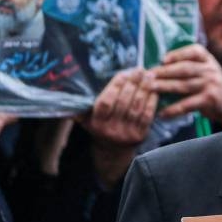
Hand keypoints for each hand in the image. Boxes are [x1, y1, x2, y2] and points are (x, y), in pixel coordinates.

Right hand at [76, 69, 157, 184]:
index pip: (105, 102)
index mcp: (96, 123)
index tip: (123, 73)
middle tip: (139, 70)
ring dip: (144, 90)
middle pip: (123, 103)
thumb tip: (67, 86)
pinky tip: (154, 90)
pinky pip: (147, 116)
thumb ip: (80, 105)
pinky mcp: (140, 136)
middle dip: (132, 84)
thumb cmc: (99, 126)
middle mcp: (111, 130)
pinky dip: (151, 102)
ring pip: (136, 108)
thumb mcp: (86, 119)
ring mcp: (126, 133)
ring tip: (149, 76)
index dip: (115, 87)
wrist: (112, 152)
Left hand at [151, 44, 221, 121]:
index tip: (163, 59)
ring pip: (183, 85)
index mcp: (207, 59)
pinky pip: (187, 104)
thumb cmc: (209, 83)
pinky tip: (162, 112)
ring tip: (150, 88)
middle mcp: (209, 70)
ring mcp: (210, 85)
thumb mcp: (204, 68)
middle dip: (164, 71)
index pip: (193, 51)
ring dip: (165, 87)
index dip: (177, 54)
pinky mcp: (209, 100)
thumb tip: (158, 66)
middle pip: (184, 69)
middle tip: (148, 75)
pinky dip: (173, 109)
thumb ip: (188, 64)